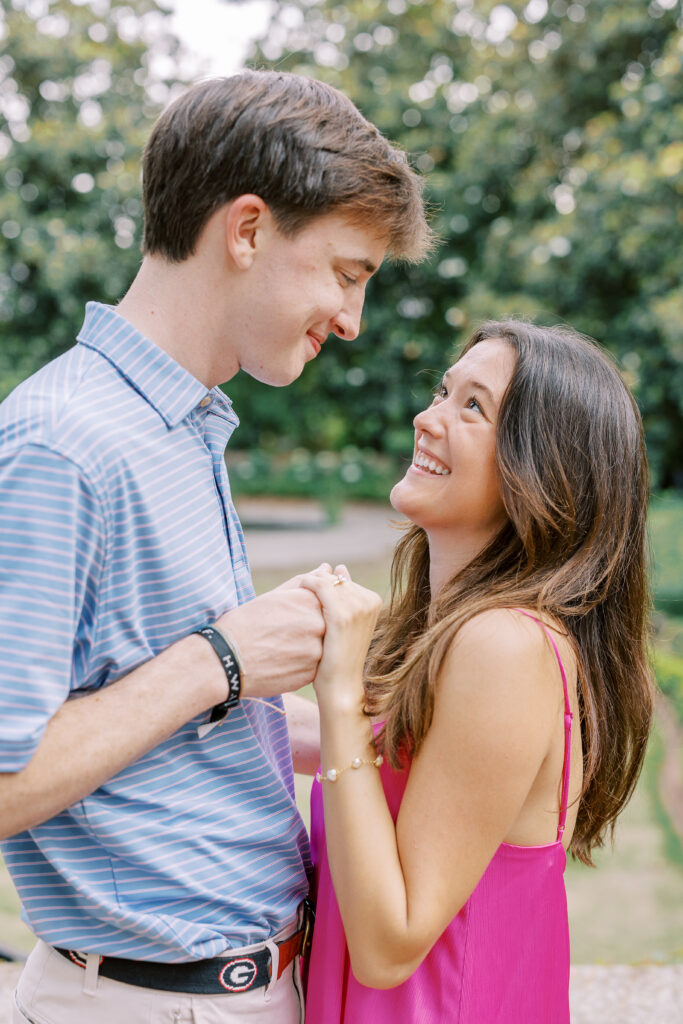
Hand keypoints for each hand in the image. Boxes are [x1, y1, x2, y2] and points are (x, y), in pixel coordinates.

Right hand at [215, 570, 326, 698]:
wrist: (226, 659)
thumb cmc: (246, 623)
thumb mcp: (274, 596)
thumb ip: (306, 582)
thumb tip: (328, 568)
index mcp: (310, 601)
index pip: (328, 601)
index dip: (312, 610)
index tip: (295, 617)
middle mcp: (317, 624)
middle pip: (328, 625)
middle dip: (313, 629)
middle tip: (288, 634)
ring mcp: (316, 651)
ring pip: (323, 647)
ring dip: (309, 648)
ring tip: (284, 648)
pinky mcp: (310, 674)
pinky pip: (315, 667)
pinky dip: (303, 665)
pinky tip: (283, 662)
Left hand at [298, 565, 381, 705]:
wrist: (340, 686)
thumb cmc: (338, 657)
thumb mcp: (347, 623)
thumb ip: (345, 595)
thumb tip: (339, 566)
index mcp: (373, 600)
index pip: (343, 579)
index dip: (324, 582)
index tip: (307, 589)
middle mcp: (369, 601)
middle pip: (335, 578)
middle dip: (316, 580)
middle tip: (299, 589)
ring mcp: (358, 607)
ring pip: (327, 580)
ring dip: (309, 582)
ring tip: (295, 591)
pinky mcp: (342, 615)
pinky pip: (321, 587)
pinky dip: (307, 584)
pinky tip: (297, 590)